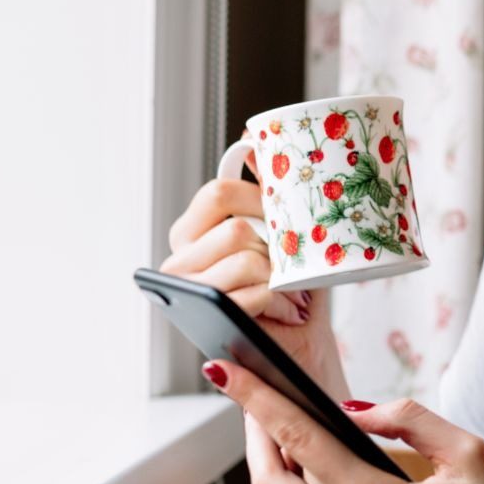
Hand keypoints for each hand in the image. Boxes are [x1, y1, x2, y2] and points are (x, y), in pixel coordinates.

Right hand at [160, 158, 346, 398]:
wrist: (302, 343)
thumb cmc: (292, 286)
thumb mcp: (283, 232)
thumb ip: (266, 190)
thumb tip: (256, 140)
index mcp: (191, 233)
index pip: (217, 193)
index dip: (258, 198)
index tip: (281, 216)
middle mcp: (180, 260)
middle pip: (234, 229)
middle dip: (273, 244)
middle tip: (286, 263)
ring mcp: (192, 292)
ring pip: (245, 260)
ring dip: (279, 275)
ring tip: (288, 289)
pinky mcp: (211, 320)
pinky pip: (253, 293)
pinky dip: (280, 299)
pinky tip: (286, 309)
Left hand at [207, 358, 483, 483]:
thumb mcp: (472, 458)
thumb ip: (410, 421)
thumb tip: (354, 411)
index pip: (300, 439)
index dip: (258, 400)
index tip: (227, 370)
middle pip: (268, 483)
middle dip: (252, 435)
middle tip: (252, 400)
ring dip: (275, 470)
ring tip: (283, 433)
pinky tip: (317, 479)